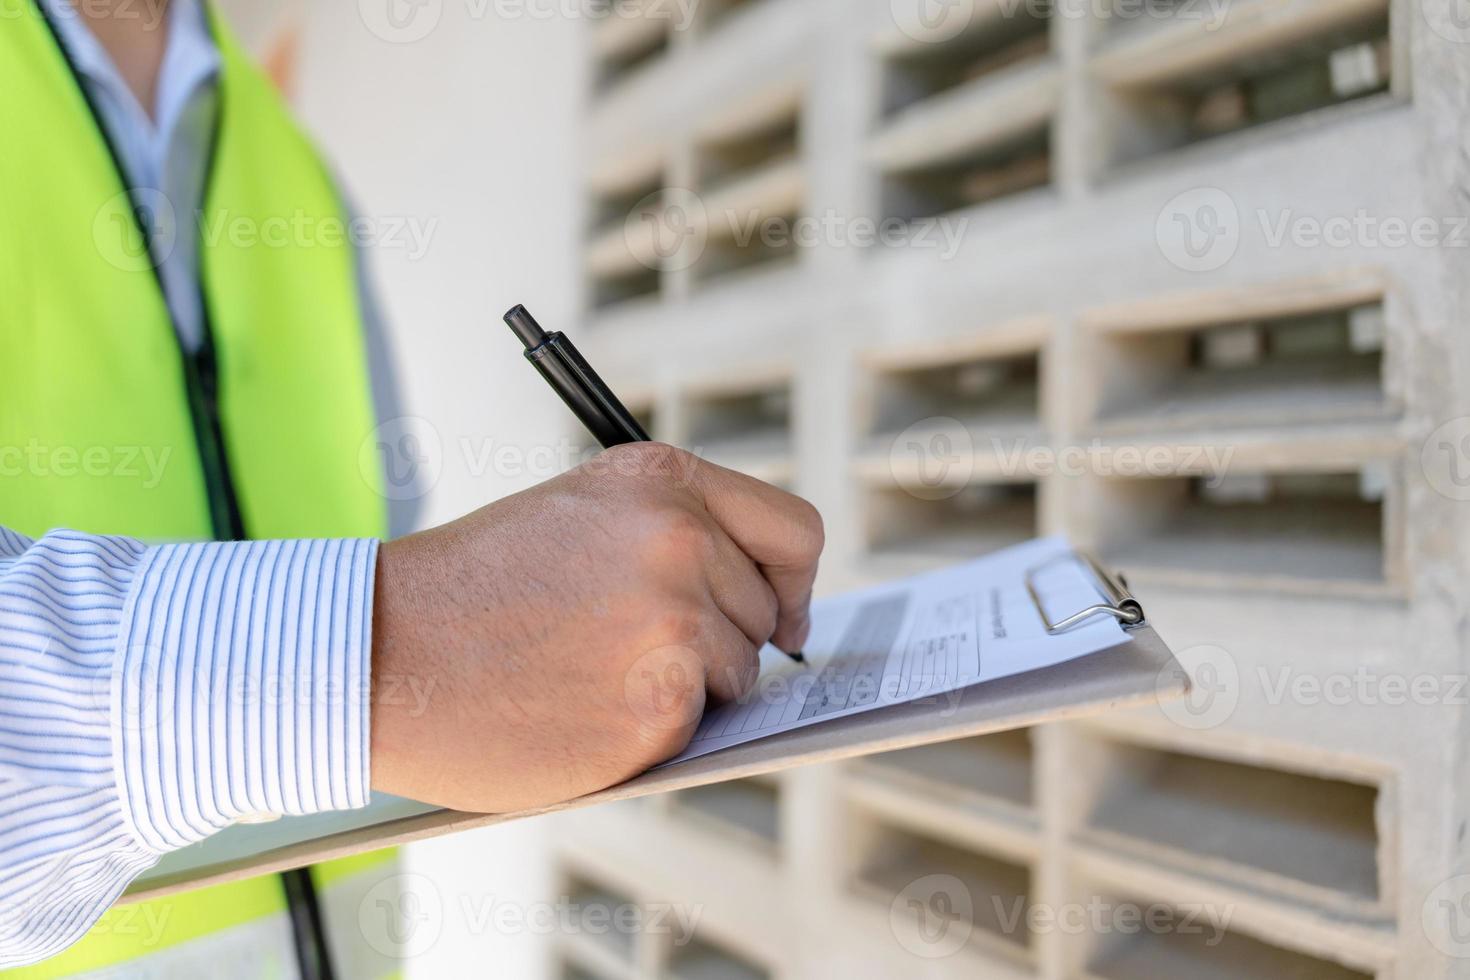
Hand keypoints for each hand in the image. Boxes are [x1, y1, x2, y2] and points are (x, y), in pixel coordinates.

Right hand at [368, 443, 824, 812]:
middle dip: (718, 639)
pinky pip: (696, 726)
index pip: (795, 531)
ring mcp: (674, 620)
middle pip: (766, 613)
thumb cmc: (474, 589)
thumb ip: (675, 531)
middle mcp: (681, 539)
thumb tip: (770, 600)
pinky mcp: (659, 702)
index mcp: (663, 479)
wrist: (381, 652)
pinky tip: (582, 708)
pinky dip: (651, 731)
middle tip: (628, 647)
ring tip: (591, 670)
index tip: (785, 615)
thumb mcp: (583, 514)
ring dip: (683, 687)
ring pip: (736, 675)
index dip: (794, 582)